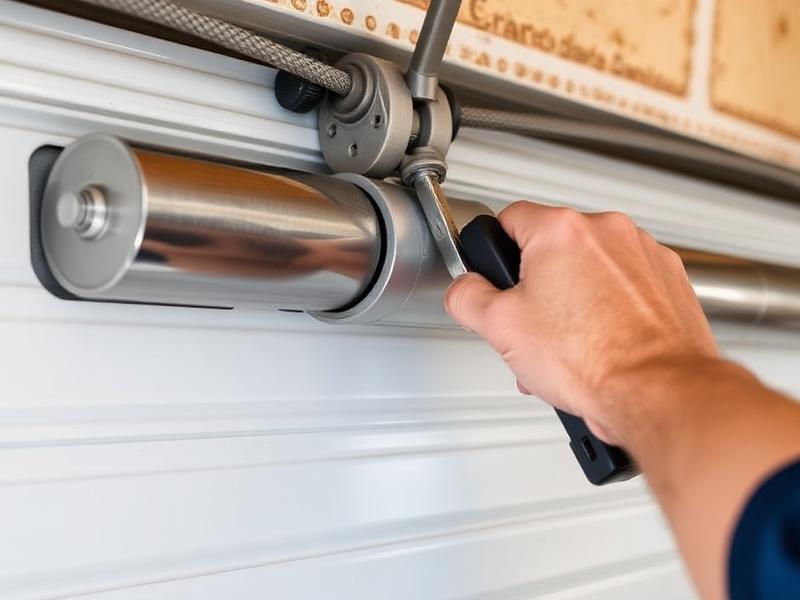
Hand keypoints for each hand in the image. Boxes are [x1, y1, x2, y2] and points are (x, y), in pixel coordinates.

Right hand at [445, 201, 718, 445]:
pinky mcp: (668, 281)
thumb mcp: (499, 328)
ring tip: (567, 344)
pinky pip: (625, 286)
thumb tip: (464, 289)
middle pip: (552, 248)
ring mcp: (643, 254)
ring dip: (572, 300)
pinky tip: (598, 344)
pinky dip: (609, 309)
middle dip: (537, 287)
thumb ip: (467, 296)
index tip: (497, 279)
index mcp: (562, 231)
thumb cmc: (592, 360)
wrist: (657, 391)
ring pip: (590, 269)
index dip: (494, 254)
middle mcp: (608, 232)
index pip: (509, 219)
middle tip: (532, 324)